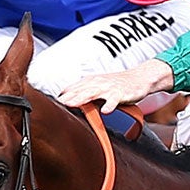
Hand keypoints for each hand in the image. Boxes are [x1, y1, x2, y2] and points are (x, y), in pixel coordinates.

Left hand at [57, 58, 174, 113]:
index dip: (62, 95)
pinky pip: (114, 100)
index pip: (73, 88)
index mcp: (91, 82)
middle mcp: (98, 83)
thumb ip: (84, 92)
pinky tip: (105, 112)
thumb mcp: (99, 86)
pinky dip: (110, 105)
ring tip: (72, 105)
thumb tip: (67, 100)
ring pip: (93, 93)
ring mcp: (109, 88)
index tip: (50, 103)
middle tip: (56, 104)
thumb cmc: (118, 84)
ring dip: (82, 98)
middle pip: (80, 91)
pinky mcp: (121, 93)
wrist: (139, 77)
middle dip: (68, 97)